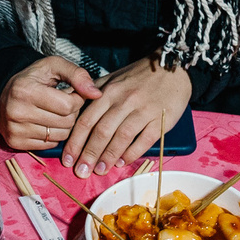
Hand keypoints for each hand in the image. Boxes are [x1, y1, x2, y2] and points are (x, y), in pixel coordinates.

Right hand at [0, 54, 101, 151]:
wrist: (5, 93)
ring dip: (64, 125)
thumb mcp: (54, 66)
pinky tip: (46, 123)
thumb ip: (77, 75)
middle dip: (71, 113)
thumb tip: (96, 94)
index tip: (71, 93)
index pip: (68, 105)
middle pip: (66, 122)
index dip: (76, 99)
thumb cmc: (33, 78)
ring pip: (60, 136)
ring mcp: (14, 129)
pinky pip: (50, 145)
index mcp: (26, 90)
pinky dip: (53, 135)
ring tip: (54, 112)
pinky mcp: (15, 142)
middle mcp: (17, 112)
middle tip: (62, 103)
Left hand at [61, 58, 191, 177]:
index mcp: (109, 92)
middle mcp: (124, 100)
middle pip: (102, 131)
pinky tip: (122, 163)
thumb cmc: (137, 77)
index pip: (87, 120)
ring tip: (100, 171)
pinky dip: (132, 153)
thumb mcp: (111, 79)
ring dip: (109, 156)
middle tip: (82, 172)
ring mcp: (144, 110)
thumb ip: (90, 93)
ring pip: (122, 137)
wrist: (172, 67)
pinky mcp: (161, 119)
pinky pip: (144, 140)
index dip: (75, 142)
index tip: (67, 160)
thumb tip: (68, 107)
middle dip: (89, 154)